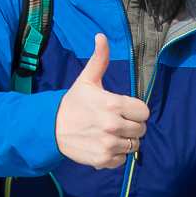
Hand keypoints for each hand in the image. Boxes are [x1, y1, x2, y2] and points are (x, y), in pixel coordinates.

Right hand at [54, 34, 149, 168]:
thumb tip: (101, 36)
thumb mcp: (87, 80)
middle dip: (132, 126)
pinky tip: (103, 145)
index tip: (124, 110)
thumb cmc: (74, 102)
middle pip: (141, 129)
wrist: (51, 127)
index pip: (144, 112)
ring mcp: (109, 143)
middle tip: (115, 122)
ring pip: (134, 146)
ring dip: (125, 141)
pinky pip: (122, 160)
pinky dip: (116, 155)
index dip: (135, 111)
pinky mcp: (103, 159)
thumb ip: (99, 59)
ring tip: (109, 134)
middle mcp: (113, 125)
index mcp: (114, 104)